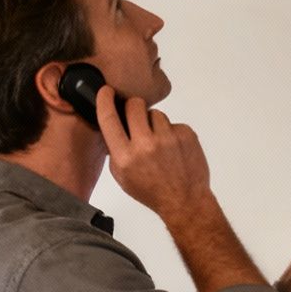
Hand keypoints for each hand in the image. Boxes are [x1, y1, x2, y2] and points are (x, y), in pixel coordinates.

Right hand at [96, 85, 211, 221]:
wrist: (184, 200)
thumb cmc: (152, 191)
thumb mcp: (122, 176)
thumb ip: (116, 150)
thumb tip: (113, 125)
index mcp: (125, 157)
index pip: (109, 119)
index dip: (105, 100)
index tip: (106, 91)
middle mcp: (145, 145)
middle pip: (134, 105)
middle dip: (134, 109)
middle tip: (138, 120)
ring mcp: (167, 138)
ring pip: (155, 113)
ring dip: (155, 124)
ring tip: (160, 144)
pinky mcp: (185, 134)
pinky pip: (173, 123)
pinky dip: (172, 133)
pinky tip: (173, 149)